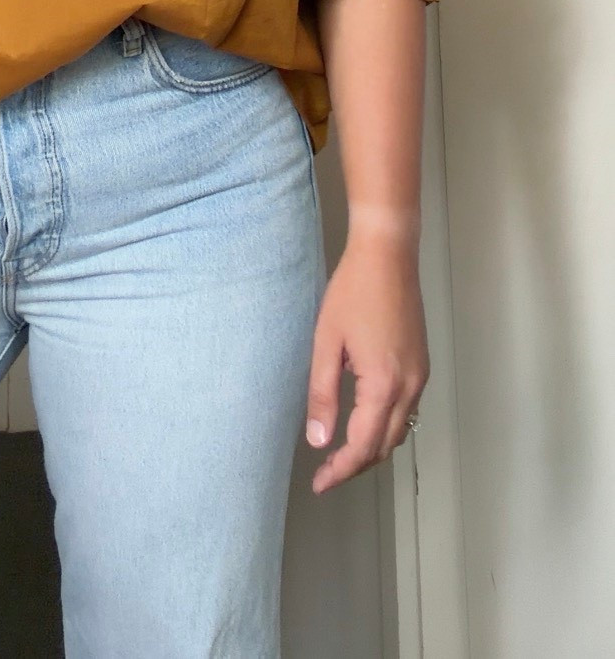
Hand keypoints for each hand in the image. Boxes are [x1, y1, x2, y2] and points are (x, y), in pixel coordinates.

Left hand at [304, 230, 428, 493]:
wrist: (388, 256)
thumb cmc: (352, 292)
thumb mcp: (327, 343)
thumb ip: (322, 395)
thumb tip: (318, 441)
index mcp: (384, 385)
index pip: (363, 446)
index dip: (340, 470)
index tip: (319, 484)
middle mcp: (410, 388)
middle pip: (385, 446)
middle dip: (356, 465)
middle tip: (325, 474)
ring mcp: (420, 377)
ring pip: (399, 431)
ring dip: (372, 448)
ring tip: (340, 454)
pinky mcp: (422, 365)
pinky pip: (406, 410)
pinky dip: (385, 426)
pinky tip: (364, 421)